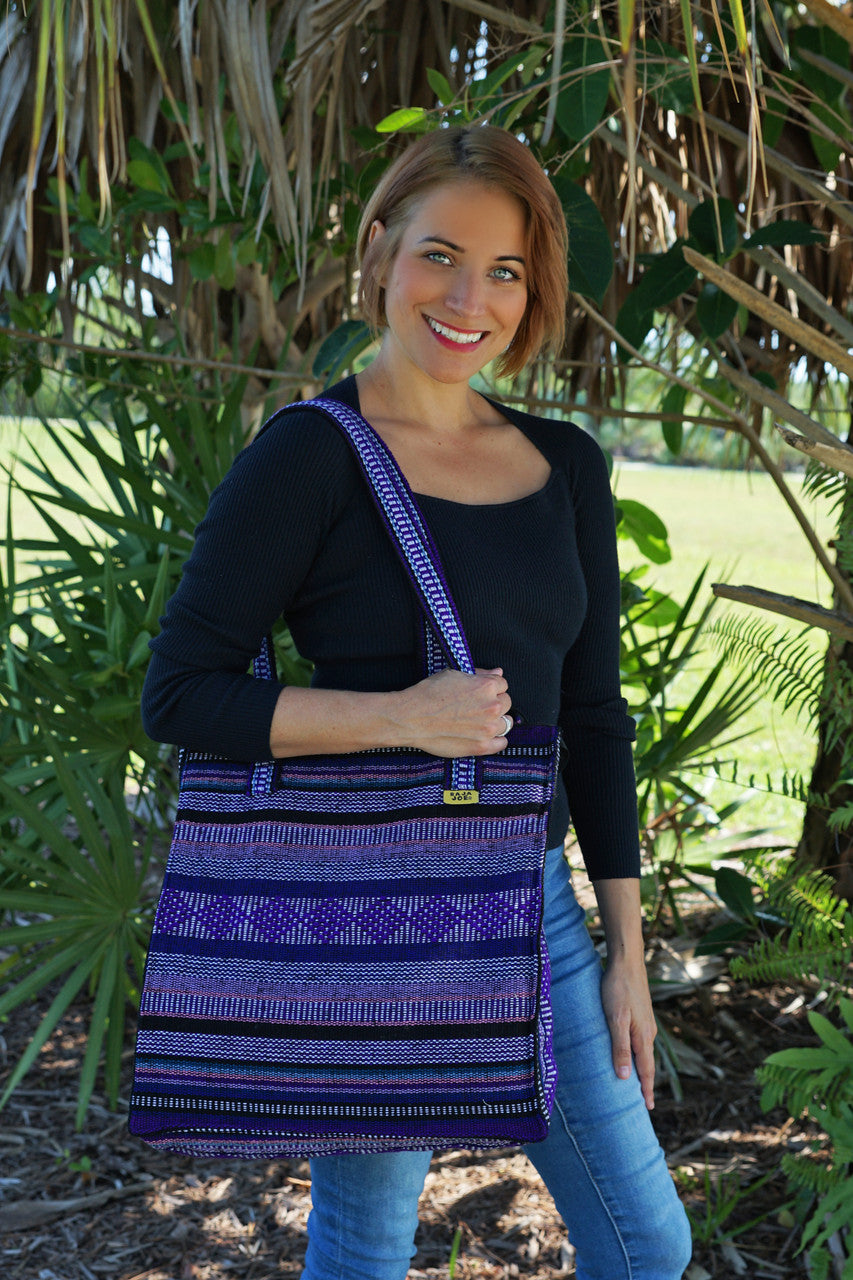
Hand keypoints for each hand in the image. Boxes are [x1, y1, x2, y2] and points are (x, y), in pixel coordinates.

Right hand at [393, 667, 511, 757]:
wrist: (412, 718)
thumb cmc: (429, 694)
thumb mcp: (454, 674)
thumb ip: (480, 674)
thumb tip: (497, 672)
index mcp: (486, 686)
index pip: (503, 684)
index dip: (491, 687)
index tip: (481, 692)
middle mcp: (492, 706)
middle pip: (506, 703)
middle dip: (495, 702)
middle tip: (477, 706)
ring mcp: (488, 728)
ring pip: (506, 722)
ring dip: (496, 720)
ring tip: (479, 721)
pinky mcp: (481, 746)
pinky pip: (502, 742)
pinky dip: (497, 739)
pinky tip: (484, 735)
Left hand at [600, 956, 656, 1109]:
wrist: (626, 960)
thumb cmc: (618, 989)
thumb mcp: (615, 1019)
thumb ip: (620, 1047)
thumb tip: (626, 1077)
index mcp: (643, 1037)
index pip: (646, 1071)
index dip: (647, 1090)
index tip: (648, 1109)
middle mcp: (647, 1032)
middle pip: (647, 1064)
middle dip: (646, 1083)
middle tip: (643, 1103)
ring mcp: (645, 1022)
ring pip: (644, 1051)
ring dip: (641, 1068)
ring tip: (636, 1082)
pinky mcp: (639, 1013)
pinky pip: (640, 1040)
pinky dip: (637, 1053)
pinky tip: (630, 1052)